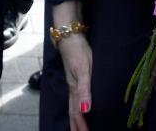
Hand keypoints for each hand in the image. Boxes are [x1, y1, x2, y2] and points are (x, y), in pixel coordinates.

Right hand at [53, 0, 90, 129]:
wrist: (69, 34)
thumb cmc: (78, 51)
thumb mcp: (84, 69)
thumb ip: (85, 90)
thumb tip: (86, 111)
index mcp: (75, 88)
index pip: (77, 112)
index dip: (81, 125)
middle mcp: (72, 87)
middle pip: (73, 111)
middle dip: (76, 125)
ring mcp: (72, 81)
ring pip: (72, 104)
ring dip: (75, 117)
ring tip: (77, 127)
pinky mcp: (73, 75)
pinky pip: (74, 97)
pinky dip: (75, 106)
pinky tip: (79, 105)